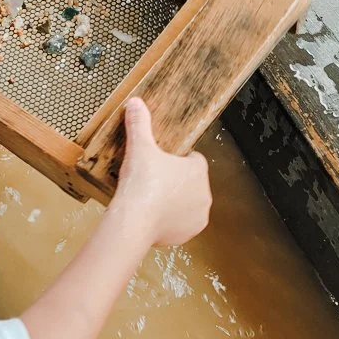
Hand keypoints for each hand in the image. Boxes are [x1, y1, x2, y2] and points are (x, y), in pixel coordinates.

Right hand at [114, 98, 211, 246]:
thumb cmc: (141, 184)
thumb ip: (140, 124)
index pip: (194, 159)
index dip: (177, 159)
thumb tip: (136, 103)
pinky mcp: (188, 235)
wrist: (134, 222)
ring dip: (175, 201)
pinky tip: (153, 216)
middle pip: (191, 182)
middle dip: (176, 180)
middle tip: (152, 179)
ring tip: (151, 198)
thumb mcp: (139, 148)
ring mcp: (198, 217)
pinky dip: (170, 221)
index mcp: (198, 171)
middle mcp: (204, 195)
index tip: (161, 161)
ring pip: (187, 203)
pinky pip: (180, 223)